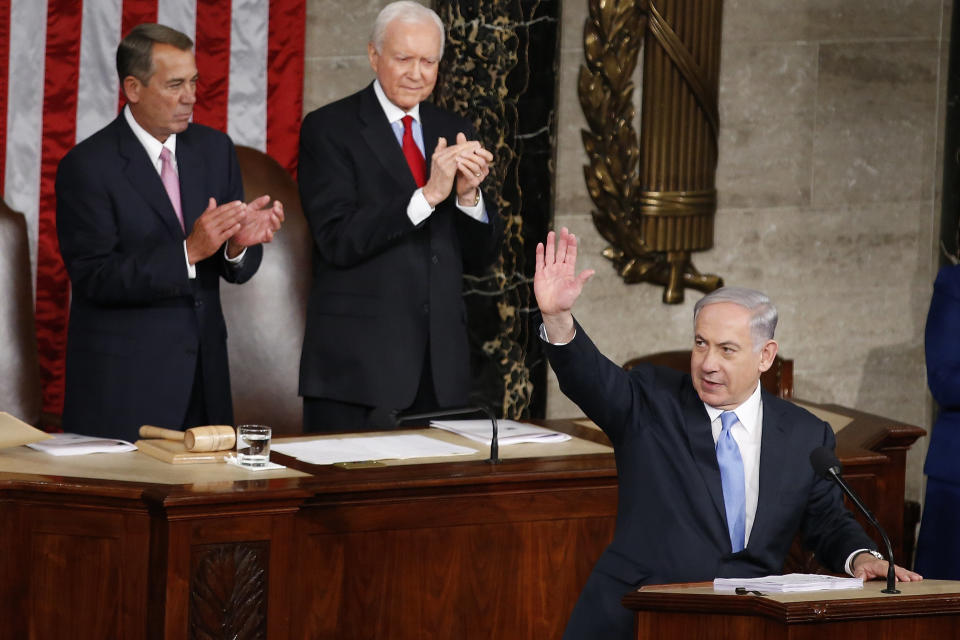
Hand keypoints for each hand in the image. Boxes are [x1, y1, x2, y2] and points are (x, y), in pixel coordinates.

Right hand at [186, 198, 245, 263]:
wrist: (192, 249)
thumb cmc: (198, 234)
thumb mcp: (200, 221)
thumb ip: (208, 211)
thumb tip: (212, 199)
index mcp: (205, 218)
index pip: (220, 209)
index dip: (230, 205)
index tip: (238, 202)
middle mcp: (208, 224)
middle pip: (224, 215)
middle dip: (235, 210)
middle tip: (244, 206)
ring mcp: (212, 233)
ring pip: (226, 223)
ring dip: (236, 217)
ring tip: (244, 213)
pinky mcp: (216, 241)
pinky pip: (226, 234)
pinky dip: (233, 229)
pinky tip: (239, 225)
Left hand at [227, 194, 283, 254]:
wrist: (233, 230)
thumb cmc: (242, 219)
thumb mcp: (249, 209)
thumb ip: (258, 203)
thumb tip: (268, 197)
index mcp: (266, 214)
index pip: (277, 210)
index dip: (279, 206)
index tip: (276, 202)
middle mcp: (268, 222)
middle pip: (279, 218)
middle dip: (279, 213)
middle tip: (275, 208)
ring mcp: (266, 230)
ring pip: (276, 227)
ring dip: (276, 222)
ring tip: (272, 216)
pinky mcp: (261, 238)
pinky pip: (269, 239)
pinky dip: (270, 235)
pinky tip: (268, 231)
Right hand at [422, 135, 487, 206]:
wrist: (433, 192)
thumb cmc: (438, 179)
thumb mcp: (438, 163)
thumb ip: (440, 150)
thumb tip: (442, 138)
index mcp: (436, 155)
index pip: (452, 147)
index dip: (463, 144)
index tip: (472, 143)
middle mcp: (438, 157)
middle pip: (455, 148)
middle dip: (467, 145)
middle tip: (477, 144)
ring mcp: (442, 163)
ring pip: (458, 154)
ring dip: (469, 151)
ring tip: (477, 150)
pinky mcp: (447, 171)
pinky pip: (458, 162)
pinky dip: (466, 159)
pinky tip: (473, 159)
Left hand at [452, 132, 492, 203]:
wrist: (460, 186)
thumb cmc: (462, 170)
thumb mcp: (463, 157)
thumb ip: (463, 146)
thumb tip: (460, 134)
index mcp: (484, 163)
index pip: (489, 156)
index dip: (484, 152)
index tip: (475, 148)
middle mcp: (484, 170)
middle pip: (482, 161)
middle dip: (472, 155)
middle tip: (461, 152)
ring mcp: (480, 177)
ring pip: (476, 167)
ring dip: (466, 162)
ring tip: (457, 158)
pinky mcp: (474, 183)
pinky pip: (470, 175)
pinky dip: (464, 169)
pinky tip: (458, 165)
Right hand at [534, 228, 593, 342]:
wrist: (553, 309)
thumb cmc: (566, 301)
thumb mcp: (575, 289)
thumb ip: (581, 279)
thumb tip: (592, 271)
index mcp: (568, 270)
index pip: (570, 254)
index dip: (571, 245)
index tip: (572, 235)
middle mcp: (559, 268)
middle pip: (561, 251)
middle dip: (562, 240)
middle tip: (564, 229)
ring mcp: (549, 270)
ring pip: (550, 254)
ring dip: (550, 244)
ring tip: (551, 233)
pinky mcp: (540, 274)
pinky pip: (539, 261)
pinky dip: (539, 253)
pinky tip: (540, 245)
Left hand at [851, 553, 922, 582]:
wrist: (867, 560)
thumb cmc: (864, 566)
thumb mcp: (859, 570)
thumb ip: (859, 575)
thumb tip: (860, 581)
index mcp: (878, 565)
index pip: (885, 570)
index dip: (891, 575)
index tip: (897, 580)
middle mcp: (887, 565)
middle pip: (896, 569)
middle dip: (903, 575)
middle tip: (910, 580)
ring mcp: (893, 567)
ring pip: (903, 570)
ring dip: (910, 574)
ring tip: (918, 578)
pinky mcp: (897, 570)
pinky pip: (905, 572)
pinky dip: (912, 575)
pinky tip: (919, 578)